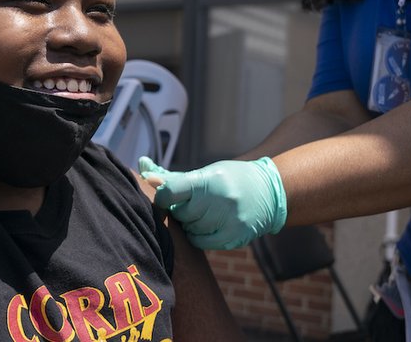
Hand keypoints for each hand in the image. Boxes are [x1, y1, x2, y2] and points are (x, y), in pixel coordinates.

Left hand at [139, 157, 286, 249]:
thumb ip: (172, 177)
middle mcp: (221, 201)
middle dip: (180, 209)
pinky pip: (199, 242)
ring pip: (189, 229)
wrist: (269, 192)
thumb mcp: (205, 173)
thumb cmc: (229, 178)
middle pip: (180, 213)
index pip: (173, 191)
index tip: (164, 196)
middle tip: (190, 203)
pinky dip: (198, 235)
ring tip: (203, 212)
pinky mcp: (234, 238)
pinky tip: (209, 224)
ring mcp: (228, 221)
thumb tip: (142, 168)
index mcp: (210, 180)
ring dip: (190, 223)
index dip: (162, 196)